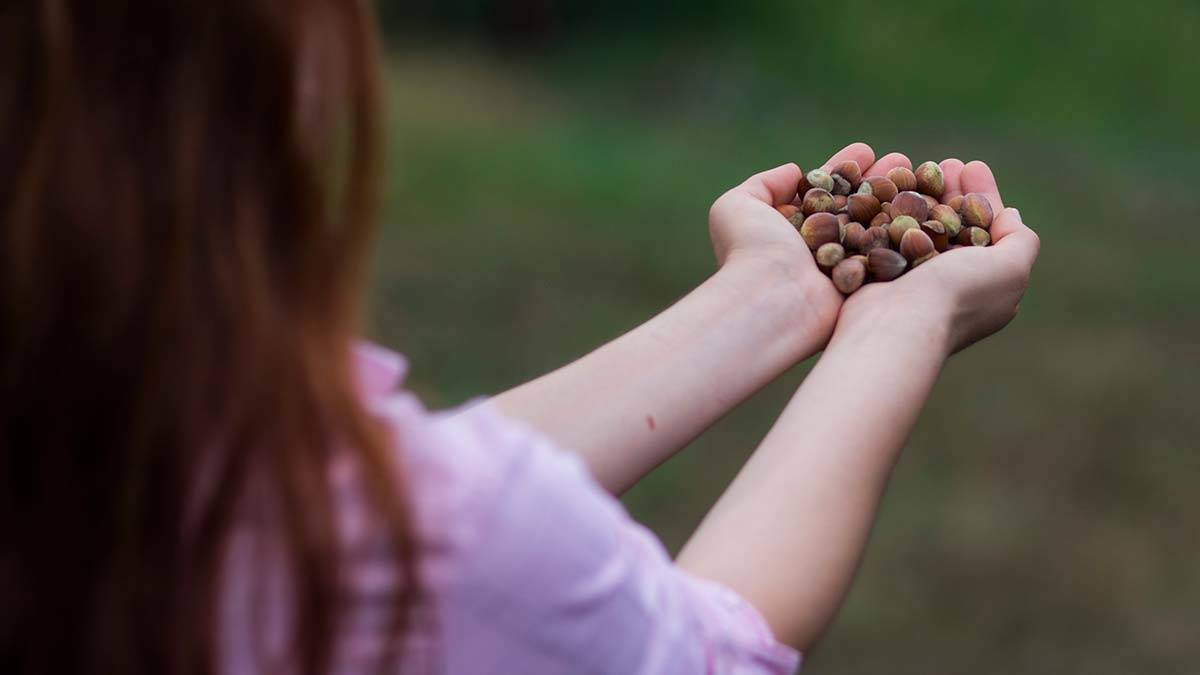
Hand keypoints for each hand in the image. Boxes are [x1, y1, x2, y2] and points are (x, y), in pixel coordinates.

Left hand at [707, 143, 911, 343]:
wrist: (771, 298)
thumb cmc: (751, 250)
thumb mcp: (735, 206)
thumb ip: (762, 185)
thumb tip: (794, 172)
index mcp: (793, 232)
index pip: (826, 192)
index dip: (845, 170)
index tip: (867, 150)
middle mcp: (820, 251)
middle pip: (856, 207)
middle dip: (878, 181)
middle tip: (902, 159)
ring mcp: (845, 269)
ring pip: (878, 228)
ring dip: (900, 200)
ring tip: (922, 173)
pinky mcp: (867, 287)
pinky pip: (892, 254)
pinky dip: (911, 230)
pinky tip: (931, 205)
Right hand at [838, 158, 1040, 353]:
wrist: (896, 324)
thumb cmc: (957, 295)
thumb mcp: (1011, 269)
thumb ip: (1021, 240)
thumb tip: (1011, 215)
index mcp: (985, 286)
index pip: (988, 230)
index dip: (983, 195)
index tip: (972, 166)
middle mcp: (950, 285)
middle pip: (954, 224)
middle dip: (952, 190)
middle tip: (945, 162)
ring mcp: (912, 281)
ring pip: (921, 226)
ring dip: (922, 194)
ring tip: (916, 166)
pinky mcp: (880, 276)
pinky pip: (889, 234)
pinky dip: (892, 209)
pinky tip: (890, 187)